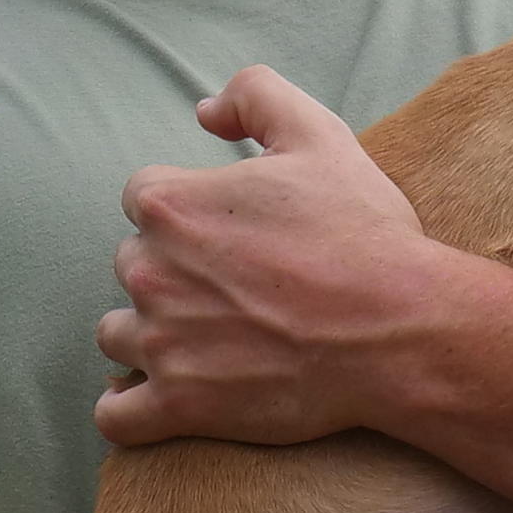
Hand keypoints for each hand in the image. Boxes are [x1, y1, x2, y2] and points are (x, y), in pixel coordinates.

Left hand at [95, 66, 468, 449]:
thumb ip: (255, 96)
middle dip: (169, 272)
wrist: (398, 329)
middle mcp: (152, 272)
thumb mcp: (319, 135)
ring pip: (116, 335)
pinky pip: (115, 416)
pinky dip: (125, 409)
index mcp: (173, 205)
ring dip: (146, 336)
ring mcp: (161, 343)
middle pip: (132, 265)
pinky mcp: (179, 405)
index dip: (186, 211)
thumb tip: (204, 111)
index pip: (144, 199)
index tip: (227, 233)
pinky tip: (148, 399)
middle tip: (227, 287)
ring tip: (196, 341)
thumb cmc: (362, 234)